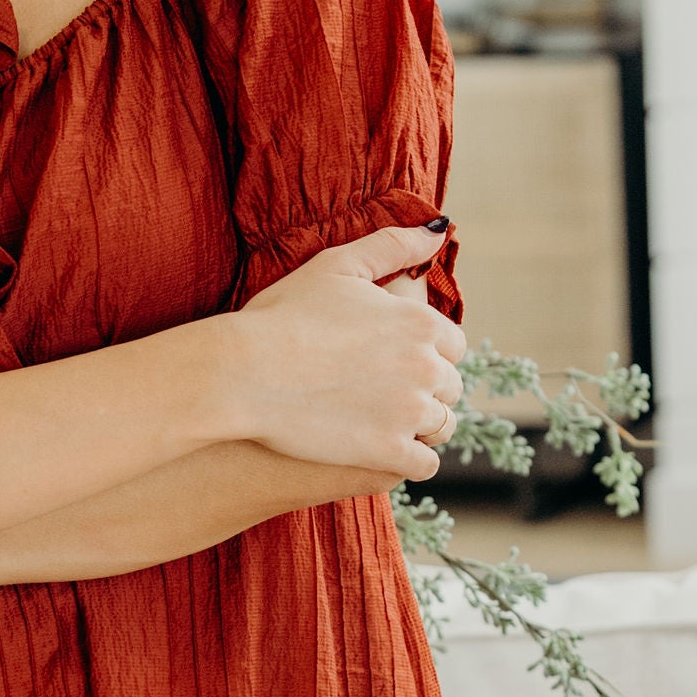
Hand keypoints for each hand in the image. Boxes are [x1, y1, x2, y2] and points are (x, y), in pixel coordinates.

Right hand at [226, 223, 462, 477]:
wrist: (243, 373)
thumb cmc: (282, 315)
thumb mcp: (337, 265)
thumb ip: (393, 246)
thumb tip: (438, 231)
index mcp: (420, 322)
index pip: (452, 345)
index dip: (426, 352)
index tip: (396, 360)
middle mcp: (425, 367)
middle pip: (449, 386)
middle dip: (425, 390)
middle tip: (384, 393)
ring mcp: (410, 413)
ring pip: (441, 426)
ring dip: (421, 427)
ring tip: (384, 423)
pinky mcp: (389, 453)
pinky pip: (424, 465)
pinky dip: (411, 460)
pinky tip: (385, 452)